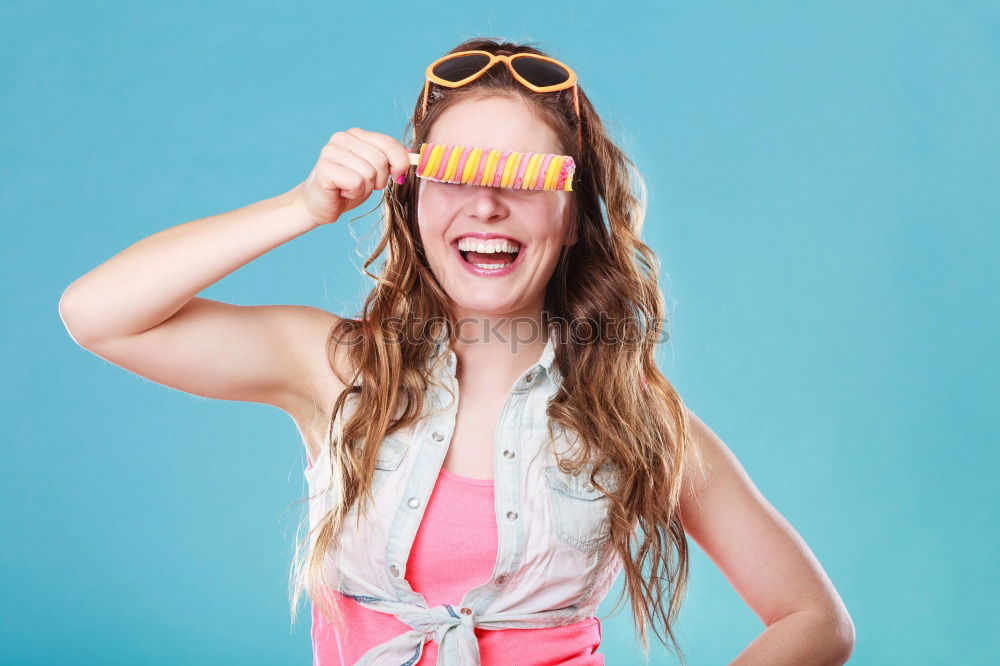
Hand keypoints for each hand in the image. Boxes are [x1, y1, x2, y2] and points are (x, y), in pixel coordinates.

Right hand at [294, 127, 410, 226]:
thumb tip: (411, 157)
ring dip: (365, 188)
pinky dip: (354, 193)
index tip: (399, 176)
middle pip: (380, 160)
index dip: (400, 162)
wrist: (320, 205)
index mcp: (356, 134)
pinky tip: (342, 191)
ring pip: (369, 173)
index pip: (388, 143)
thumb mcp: (375, 171)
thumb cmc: (349, 187)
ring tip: (351, 188)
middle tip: (365, 185)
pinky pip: (356, 182)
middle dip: (380, 180)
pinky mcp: (324, 168)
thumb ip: (390, 160)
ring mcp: (331, 151)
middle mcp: (342, 138)